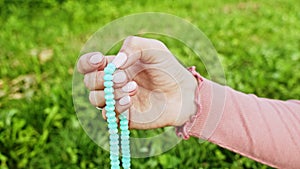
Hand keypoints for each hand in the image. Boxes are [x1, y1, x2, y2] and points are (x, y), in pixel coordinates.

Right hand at [77, 36, 196, 128]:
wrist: (183, 93)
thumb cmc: (169, 69)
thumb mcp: (154, 49)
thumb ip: (133, 46)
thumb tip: (115, 63)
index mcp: (115, 66)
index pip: (87, 65)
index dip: (87, 63)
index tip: (100, 60)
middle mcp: (112, 83)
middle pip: (89, 82)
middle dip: (102, 78)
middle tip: (124, 77)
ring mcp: (117, 100)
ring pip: (95, 98)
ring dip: (110, 92)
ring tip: (133, 88)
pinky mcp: (124, 116)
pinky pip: (108, 115)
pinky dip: (116, 107)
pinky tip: (130, 101)